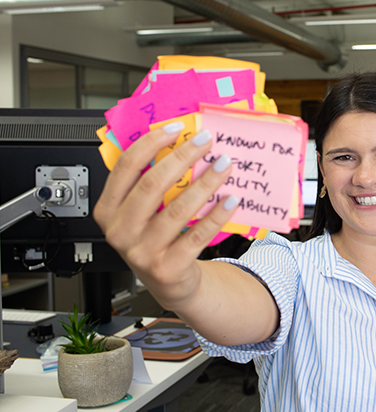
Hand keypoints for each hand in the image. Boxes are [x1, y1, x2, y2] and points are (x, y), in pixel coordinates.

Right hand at [94, 123, 233, 308]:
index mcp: (108, 209)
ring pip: (178, 209)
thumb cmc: (156, 238)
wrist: (169, 282)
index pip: (126, 166)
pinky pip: (197, 235)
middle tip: (205, 141)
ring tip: (223, 165)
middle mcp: (120, 231)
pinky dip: (216, 215)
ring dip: (205, 183)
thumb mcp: (142, 212)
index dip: (152, 143)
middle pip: (153, 184)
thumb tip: (181, 143)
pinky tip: (230, 199)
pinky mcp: (167, 268)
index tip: (177, 129)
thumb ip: (151, 183)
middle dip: (182, 157)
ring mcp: (142, 251)